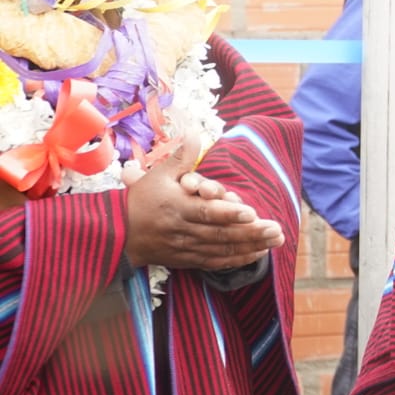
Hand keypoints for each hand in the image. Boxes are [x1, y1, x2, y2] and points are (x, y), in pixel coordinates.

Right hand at [123, 133, 285, 270]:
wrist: (117, 233)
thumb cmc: (141, 199)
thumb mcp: (159, 175)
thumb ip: (182, 157)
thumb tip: (194, 132)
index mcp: (178, 208)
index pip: (207, 213)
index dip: (230, 214)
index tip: (252, 213)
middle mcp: (184, 231)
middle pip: (221, 234)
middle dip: (251, 233)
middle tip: (277, 229)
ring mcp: (186, 248)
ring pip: (222, 249)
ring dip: (251, 246)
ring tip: (276, 240)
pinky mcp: (187, 260)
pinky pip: (215, 262)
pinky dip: (237, 260)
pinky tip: (258, 253)